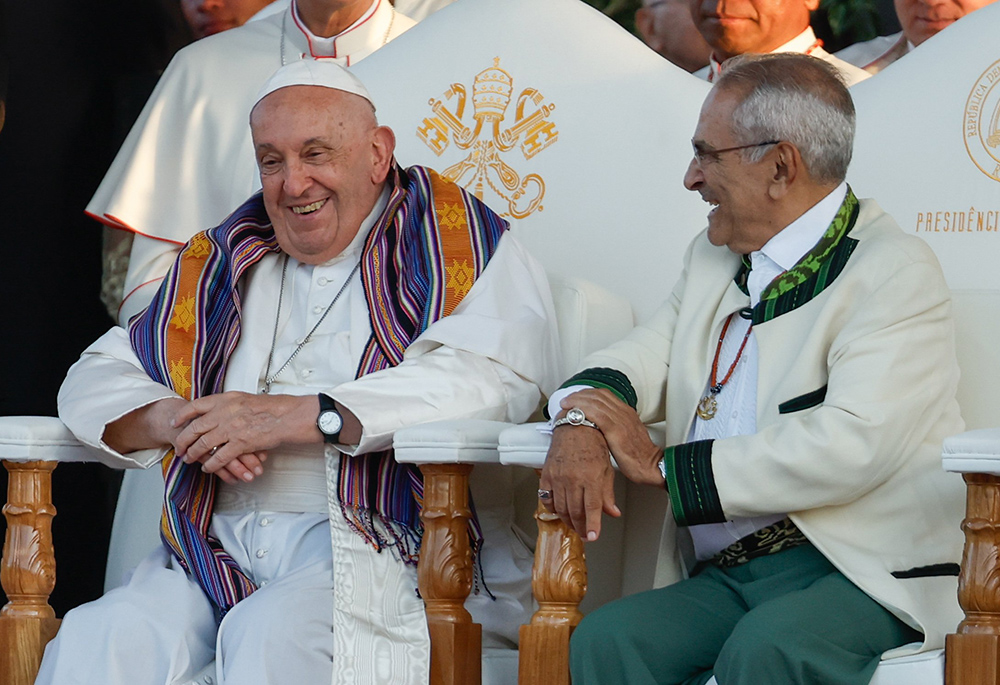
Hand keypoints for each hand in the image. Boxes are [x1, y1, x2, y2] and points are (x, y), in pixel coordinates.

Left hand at [172, 392, 320, 482]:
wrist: (289, 416)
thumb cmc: (274, 408)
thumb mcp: (247, 399)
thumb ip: (231, 405)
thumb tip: (220, 410)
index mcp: (227, 399)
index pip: (196, 405)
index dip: (183, 416)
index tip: (176, 422)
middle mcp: (226, 412)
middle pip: (196, 427)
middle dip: (184, 440)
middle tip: (179, 447)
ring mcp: (232, 428)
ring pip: (204, 444)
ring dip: (194, 454)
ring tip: (190, 459)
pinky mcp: (240, 443)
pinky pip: (219, 457)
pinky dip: (210, 464)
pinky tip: (207, 468)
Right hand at [540, 404, 619, 541]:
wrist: (575, 425)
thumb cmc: (594, 443)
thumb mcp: (607, 468)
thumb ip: (608, 493)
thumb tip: (612, 512)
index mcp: (591, 477)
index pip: (592, 508)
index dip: (593, 525)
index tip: (593, 536)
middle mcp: (573, 479)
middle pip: (575, 512)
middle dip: (581, 527)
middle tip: (586, 533)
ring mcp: (558, 477)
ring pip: (561, 508)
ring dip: (568, 520)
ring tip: (575, 525)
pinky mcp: (547, 475)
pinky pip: (547, 498)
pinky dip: (553, 508)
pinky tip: (559, 511)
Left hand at [561, 389, 663, 487]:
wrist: (652, 465)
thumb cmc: (640, 456)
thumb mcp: (628, 436)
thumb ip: (616, 428)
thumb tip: (599, 428)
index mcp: (627, 413)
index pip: (605, 395)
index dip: (588, 393)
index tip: (576, 397)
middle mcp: (624, 413)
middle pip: (598, 395)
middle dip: (579, 395)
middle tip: (567, 399)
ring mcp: (620, 420)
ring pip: (595, 402)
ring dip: (577, 400)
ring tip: (565, 404)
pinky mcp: (616, 430)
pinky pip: (596, 414)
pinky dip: (582, 410)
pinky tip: (573, 412)